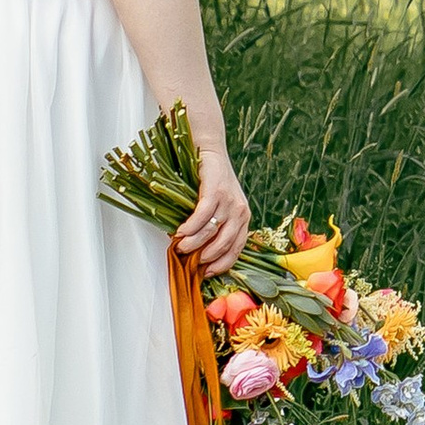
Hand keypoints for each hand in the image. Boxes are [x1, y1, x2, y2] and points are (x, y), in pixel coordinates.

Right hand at [175, 151, 251, 276]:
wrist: (211, 152)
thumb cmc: (213, 182)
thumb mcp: (223, 206)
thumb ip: (218, 226)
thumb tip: (201, 251)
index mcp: (244, 218)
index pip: (237, 249)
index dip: (222, 264)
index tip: (207, 273)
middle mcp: (240, 212)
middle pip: (224, 244)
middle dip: (205, 256)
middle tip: (189, 260)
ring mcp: (229, 202)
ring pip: (211, 232)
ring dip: (193, 243)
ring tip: (181, 246)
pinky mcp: (215, 192)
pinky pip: (202, 217)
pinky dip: (190, 227)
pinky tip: (181, 231)